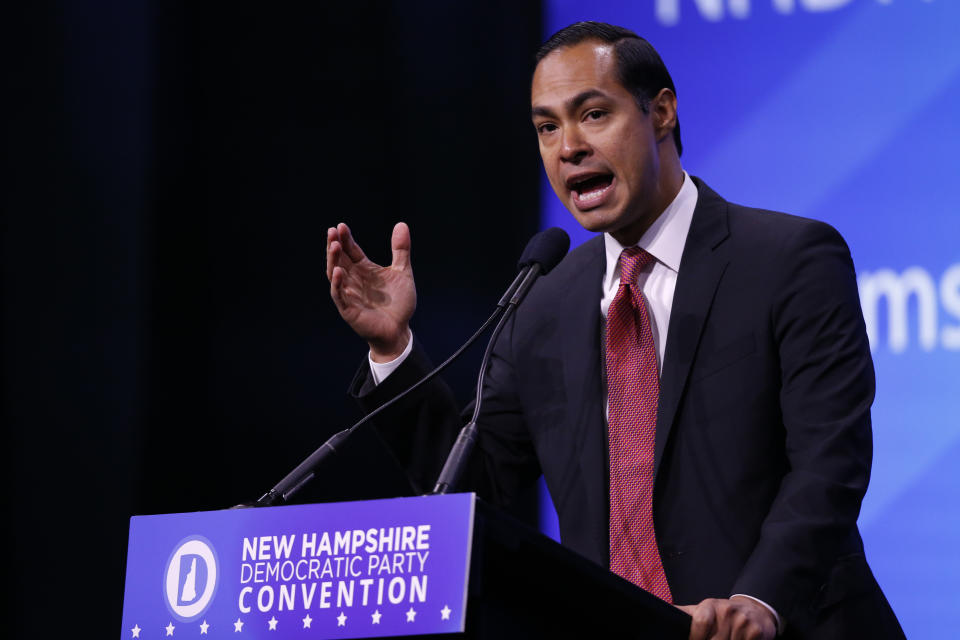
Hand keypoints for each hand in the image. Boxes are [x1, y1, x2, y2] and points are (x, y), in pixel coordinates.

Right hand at [326, 222, 415, 360]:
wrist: (400, 330)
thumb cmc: (399, 304)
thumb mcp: (403, 272)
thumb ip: (401, 250)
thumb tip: (401, 224)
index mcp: (364, 270)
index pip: (351, 251)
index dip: (346, 239)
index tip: (341, 226)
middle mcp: (354, 280)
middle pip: (340, 260)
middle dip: (335, 246)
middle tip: (332, 231)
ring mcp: (349, 294)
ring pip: (335, 275)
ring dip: (333, 261)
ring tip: (334, 246)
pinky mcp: (349, 309)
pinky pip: (339, 295)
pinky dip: (337, 284)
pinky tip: (338, 271)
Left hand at [677, 596, 776, 639]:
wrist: (755, 610)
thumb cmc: (723, 613)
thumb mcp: (704, 609)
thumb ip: (687, 614)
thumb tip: (667, 612)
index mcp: (710, 605)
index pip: (700, 622)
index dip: (696, 637)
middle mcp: (727, 611)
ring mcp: (743, 621)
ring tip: (726, 639)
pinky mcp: (756, 632)